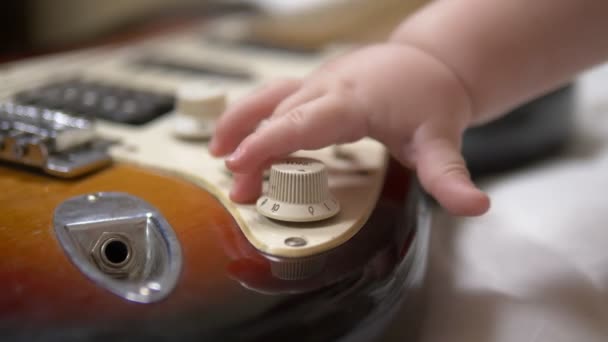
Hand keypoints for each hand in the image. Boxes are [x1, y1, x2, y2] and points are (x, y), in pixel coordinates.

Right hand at [210, 43, 489, 215]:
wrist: (431, 62)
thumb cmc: (431, 98)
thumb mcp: (441, 139)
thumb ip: (449, 176)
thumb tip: (474, 205)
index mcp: (352, 100)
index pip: (300, 123)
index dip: (266, 145)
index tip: (239, 167)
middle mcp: (328, 87)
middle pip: (278, 116)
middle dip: (251, 151)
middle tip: (238, 191)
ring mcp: (318, 82)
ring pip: (268, 97)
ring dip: (239, 123)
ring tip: (217, 154)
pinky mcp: (316, 84)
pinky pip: (275, 96)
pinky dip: (252, 115)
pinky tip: (238, 133)